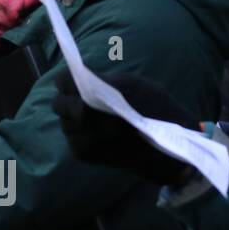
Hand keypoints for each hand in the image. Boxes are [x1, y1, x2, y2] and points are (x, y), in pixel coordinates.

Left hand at [52, 72, 200, 186]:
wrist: (169, 153)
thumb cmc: (156, 111)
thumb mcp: (134, 84)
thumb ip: (102, 80)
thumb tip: (80, 75)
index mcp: (96, 96)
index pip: (63, 81)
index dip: (69, 79)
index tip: (76, 79)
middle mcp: (82, 119)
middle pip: (59, 102)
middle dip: (68, 98)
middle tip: (83, 97)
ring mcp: (80, 138)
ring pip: (64, 121)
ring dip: (73, 117)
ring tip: (94, 117)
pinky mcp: (81, 154)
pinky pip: (71, 136)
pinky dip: (80, 133)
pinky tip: (97, 132)